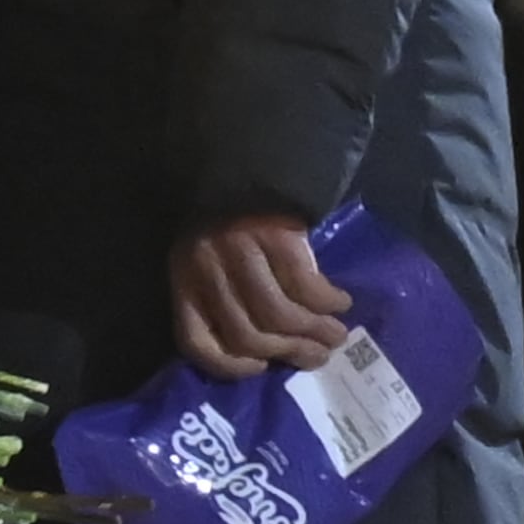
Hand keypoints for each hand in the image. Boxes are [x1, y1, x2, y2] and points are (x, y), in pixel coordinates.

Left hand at [168, 215, 354, 379]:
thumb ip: (223, 298)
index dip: (230, 366)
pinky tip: (339, 302)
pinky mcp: (276, 235)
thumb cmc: (226, 214)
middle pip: (247, 334)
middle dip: (288, 352)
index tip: (260, 367)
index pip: (197, 340)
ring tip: (335, 336)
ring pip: (279, 315)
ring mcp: (241, 251)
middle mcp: (207, 268)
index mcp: (184, 278)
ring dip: (313, 332)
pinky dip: (326, 301)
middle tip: (317, 357)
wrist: (246, 156)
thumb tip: (266, 349)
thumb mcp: (207, 258)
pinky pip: (305, 285)